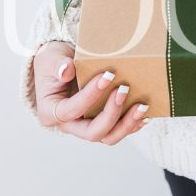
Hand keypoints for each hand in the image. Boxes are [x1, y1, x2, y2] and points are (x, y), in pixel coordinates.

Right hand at [33, 41, 148, 144]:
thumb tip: (66, 71)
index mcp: (51, 112)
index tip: (107, 75)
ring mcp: (87, 126)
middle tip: (123, 90)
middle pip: (93, 132)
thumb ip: (57, 65)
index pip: (72, 110)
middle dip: (112, 114)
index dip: (90, 96)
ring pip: (109, 136)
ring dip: (127, 124)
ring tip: (142, 106)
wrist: (61, 65)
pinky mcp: (102, 123)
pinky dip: (133, 124)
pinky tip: (145, 113)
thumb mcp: (51, 58)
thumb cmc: (54, 62)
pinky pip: (119, 130)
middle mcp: (70, 125)